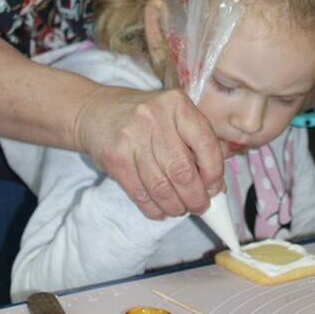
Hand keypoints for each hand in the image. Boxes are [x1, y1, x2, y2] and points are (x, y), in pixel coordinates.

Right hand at [75, 85, 224, 219]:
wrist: (96, 112)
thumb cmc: (145, 117)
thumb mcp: (174, 115)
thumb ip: (199, 141)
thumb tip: (218, 182)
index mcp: (177, 104)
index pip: (206, 144)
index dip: (214, 172)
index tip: (214, 187)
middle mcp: (156, 118)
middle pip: (183, 171)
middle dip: (196, 197)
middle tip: (200, 206)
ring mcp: (133, 138)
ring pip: (162, 187)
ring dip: (176, 206)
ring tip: (181, 209)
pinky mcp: (116, 159)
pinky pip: (141, 194)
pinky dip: (155, 208)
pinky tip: (161, 210)